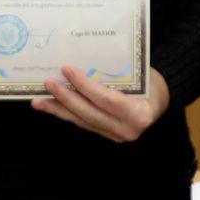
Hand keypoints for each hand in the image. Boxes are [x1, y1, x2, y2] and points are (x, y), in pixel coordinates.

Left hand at [31, 66, 169, 142]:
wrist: (161, 100)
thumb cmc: (150, 82)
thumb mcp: (138, 76)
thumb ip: (113, 76)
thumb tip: (79, 64)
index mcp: (139, 113)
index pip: (105, 99)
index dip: (84, 85)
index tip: (67, 69)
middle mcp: (127, 129)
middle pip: (89, 113)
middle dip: (65, 98)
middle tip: (48, 83)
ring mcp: (116, 135)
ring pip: (82, 121)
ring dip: (58, 109)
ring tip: (38, 100)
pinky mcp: (106, 135)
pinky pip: (83, 123)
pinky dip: (66, 113)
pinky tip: (50, 106)